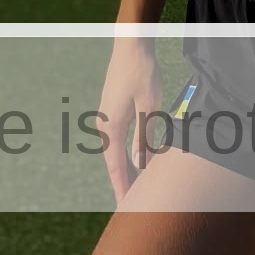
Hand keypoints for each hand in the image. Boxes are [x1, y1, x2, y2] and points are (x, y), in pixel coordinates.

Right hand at [98, 37, 164, 205]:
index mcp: (112, 127)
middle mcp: (105, 124)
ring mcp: (106, 116)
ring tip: (133, 186)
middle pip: (113, 162)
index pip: (117, 167)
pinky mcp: (111, 108)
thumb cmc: (142, 73)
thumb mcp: (149, 107)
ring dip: (124, 168)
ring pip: (115, 150)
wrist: (130, 45)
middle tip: (129, 205)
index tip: (125, 209)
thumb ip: (144, 137)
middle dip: (122, 183)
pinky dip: (124, 152)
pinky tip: (133, 157)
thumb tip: (140, 166)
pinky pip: (117, 138)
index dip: (122, 189)